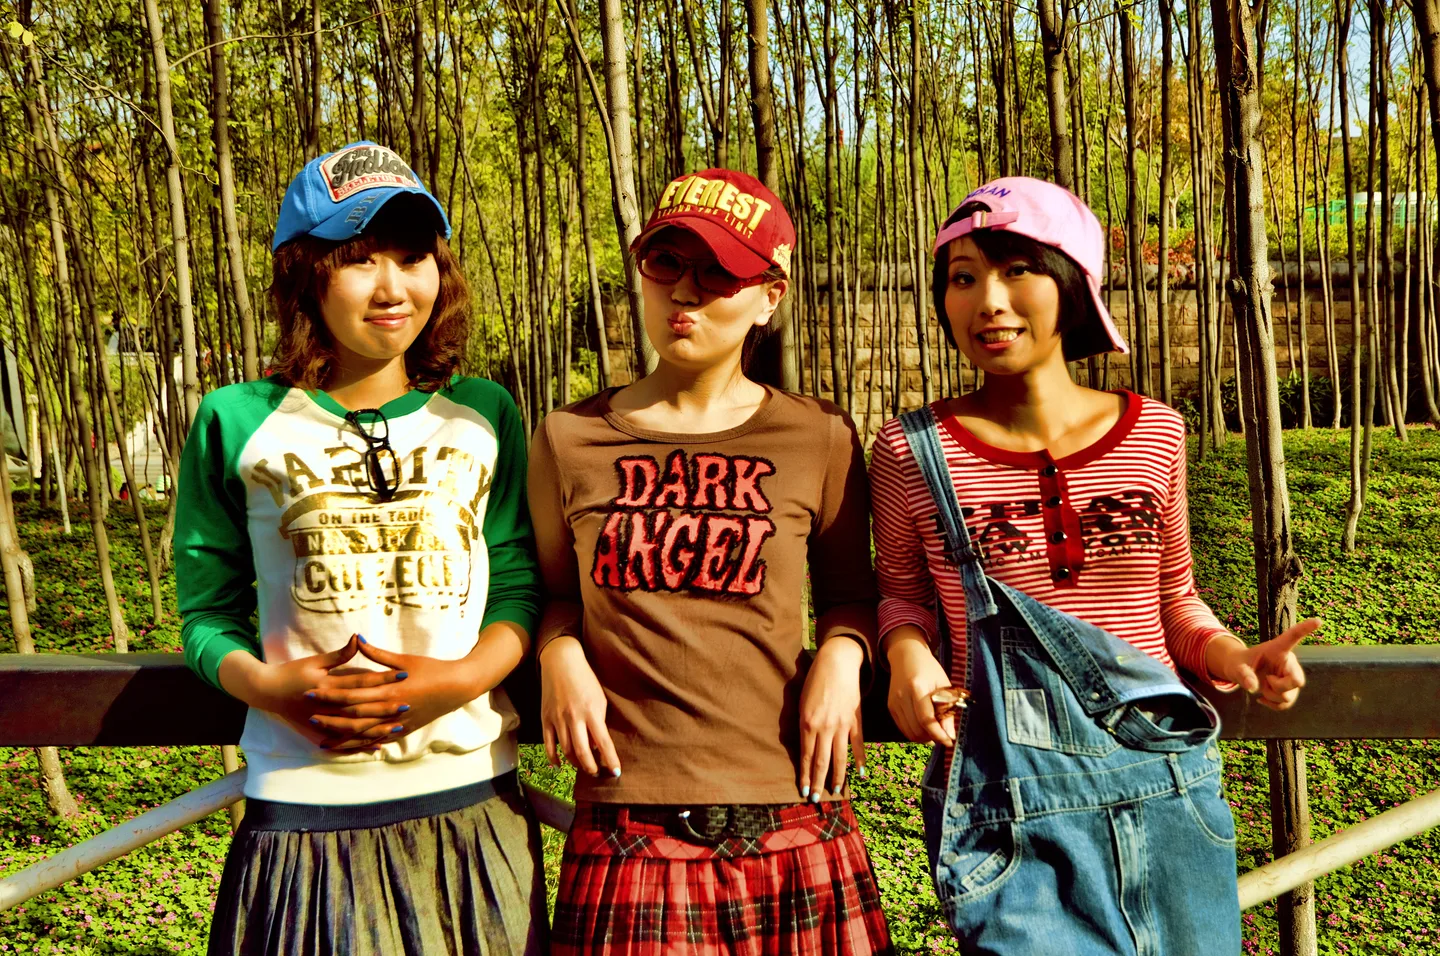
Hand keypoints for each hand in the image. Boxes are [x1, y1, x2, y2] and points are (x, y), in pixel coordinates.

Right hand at [216, 635, 406, 749]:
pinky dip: (360, 744)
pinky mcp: (318, 734)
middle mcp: (326, 706)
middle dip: (385, 706)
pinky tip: (377, 746)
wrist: (267, 692)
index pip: (360, 682)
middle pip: (361, 708)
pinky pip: (342, 742)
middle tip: (407, 703)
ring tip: (398, 726)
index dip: (383, 678)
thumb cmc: (292, 672)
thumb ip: (340, 654)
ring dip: (377, 728)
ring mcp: (322, 722)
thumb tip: (358, 638)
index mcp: (327, 686)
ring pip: (354, 728)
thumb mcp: (315, 661)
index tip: (403, 674)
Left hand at [305, 638, 483, 749]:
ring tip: (322, 740)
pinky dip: (363, 746)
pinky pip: (379, 741)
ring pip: (365, 733)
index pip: (353, 693)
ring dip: (343, 737)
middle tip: (309, 716)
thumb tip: (356, 638)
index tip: (311, 692)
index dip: (330, 694)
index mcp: (389, 688)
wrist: (456, 686)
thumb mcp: (404, 658)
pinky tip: (350, 749)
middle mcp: (391, 708)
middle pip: (354, 715)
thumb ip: (377, 653)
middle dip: (330, 716)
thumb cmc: (431, 668)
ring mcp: (397, 722)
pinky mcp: (403, 730)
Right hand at [539, 636, 619, 777]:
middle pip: (582, 751)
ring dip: (575, 763)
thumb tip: (597, 745)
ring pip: (566, 750)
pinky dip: (554, 758)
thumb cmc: (585, 680)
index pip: (604, 742)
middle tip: (596, 773)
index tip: (616, 773)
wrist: (561, 663)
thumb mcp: (600, 698)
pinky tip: (560, 765)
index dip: (610, 760)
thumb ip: (599, 722)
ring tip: (582, 766)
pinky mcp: (545, 719)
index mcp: (592, 712)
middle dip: (590, 767)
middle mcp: (574, 717)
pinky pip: (548, 745)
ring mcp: (558, 719)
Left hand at [798, 636, 865, 800]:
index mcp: (807, 723)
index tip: (804, 791)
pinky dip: (859, 760)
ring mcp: (842, 725)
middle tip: (816, 799)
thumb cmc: (815, 680)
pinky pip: (857, 745)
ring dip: (837, 777)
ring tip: (835, 792)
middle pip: (822, 762)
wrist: (838, 663)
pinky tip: (860, 774)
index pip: (806, 757)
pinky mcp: (855, 721)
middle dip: (818, 782)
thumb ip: (803, 725)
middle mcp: (824, 728)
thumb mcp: (802, 702)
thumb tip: (804, 746)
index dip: (806, 776)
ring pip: (840, 758)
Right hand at [885, 629, 955, 745]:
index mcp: (917, 687)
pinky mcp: (890, 707)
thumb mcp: (943, 685)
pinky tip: (924, 728)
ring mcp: (894, 703)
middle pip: (916, 729)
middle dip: (932, 738)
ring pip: (909, 732)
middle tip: (943, 736)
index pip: (926, 719)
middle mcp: (902, 696)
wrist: (906, 656)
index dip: (938, 734)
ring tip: (934, 732)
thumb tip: (950, 736)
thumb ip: (947, 711)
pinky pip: (902, 728)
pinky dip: (914, 733)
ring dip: (923, 738)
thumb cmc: (929, 669)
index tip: (949, 742)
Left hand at [1207, 618, 1317, 710]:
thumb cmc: (1241, 664)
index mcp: (1278, 649)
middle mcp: (1289, 663)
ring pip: (1289, 696)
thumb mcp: (1236, 666)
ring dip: (1272, 696)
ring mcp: (1291, 678)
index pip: (1293, 637)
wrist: (1242, 673)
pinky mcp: (1290, 691)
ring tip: (1263, 685)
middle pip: (1297, 681)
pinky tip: (1262, 698)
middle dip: (1280, 686)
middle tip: (1266, 680)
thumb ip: (1242, 674)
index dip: (1305, 629)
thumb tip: (1252, 687)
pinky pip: (1286, 704)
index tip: (1318, 620)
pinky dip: (1272, 705)